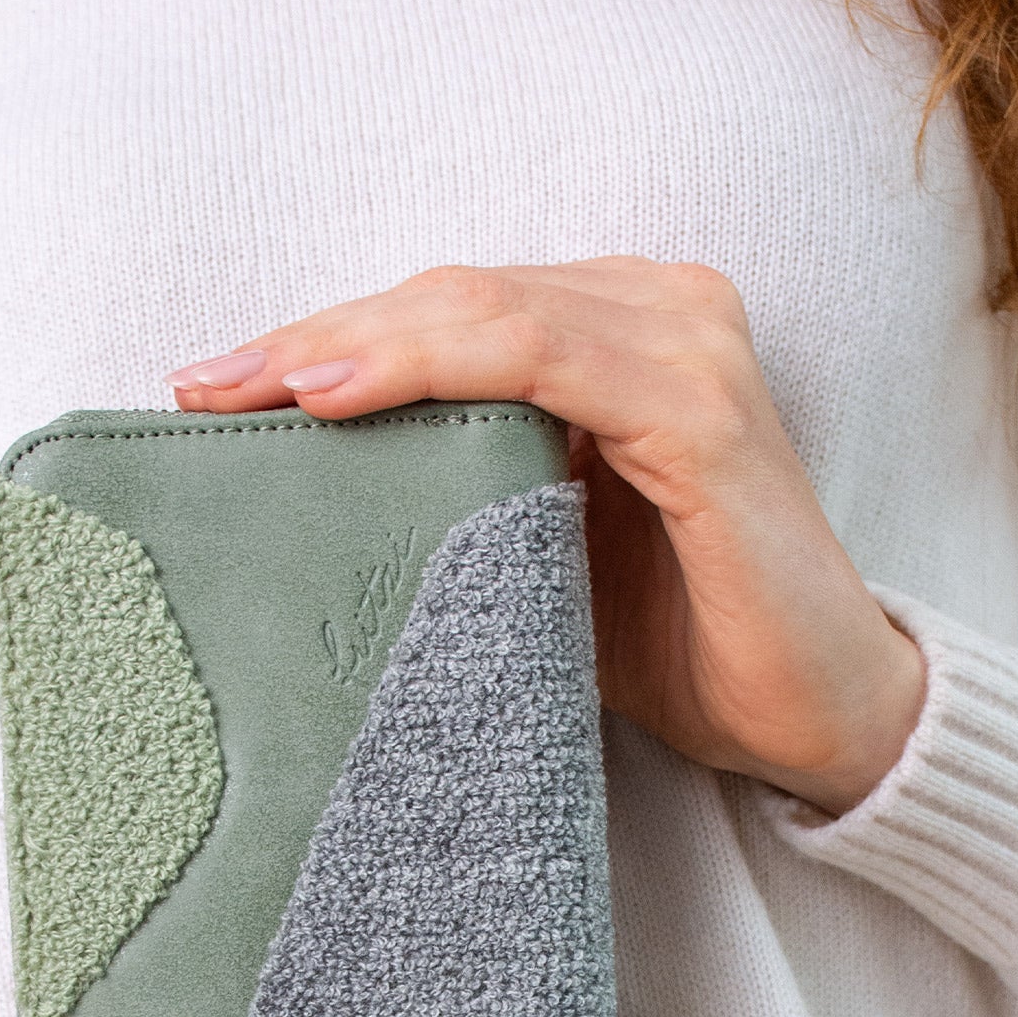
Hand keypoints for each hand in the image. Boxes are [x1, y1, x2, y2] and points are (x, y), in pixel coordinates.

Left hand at [169, 259, 924, 813]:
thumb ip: (453, 484)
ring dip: (355, 344)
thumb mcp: (531, 547)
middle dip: (315, 336)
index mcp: (620, 330)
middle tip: (201, 385)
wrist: (815, 720)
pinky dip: (438, 365)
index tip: (210, 387)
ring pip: (485, 310)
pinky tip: (345, 399)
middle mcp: (660, 310)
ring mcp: (688, 347)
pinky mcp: (702, 410)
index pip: (450, 309)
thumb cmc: (677, 642)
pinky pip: (546, 357)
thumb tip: (298, 481)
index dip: (326, 336)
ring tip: (253, 390)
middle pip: (452, 296)